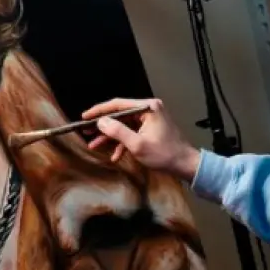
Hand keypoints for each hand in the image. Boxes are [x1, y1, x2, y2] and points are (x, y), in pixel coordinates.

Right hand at [82, 98, 200, 180]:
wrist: (185, 165)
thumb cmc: (164, 154)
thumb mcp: (137, 144)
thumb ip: (118, 131)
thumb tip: (100, 122)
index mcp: (147, 107)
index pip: (117, 104)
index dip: (99, 111)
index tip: (84, 117)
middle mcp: (148, 109)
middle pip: (120, 114)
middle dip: (103, 126)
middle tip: (85, 131)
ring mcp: (150, 119)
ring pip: (124, 125)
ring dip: (110, 136)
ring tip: (94, 145)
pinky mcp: (150, 129)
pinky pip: (132, 132)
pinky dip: (122, 142)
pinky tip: (114, 155)